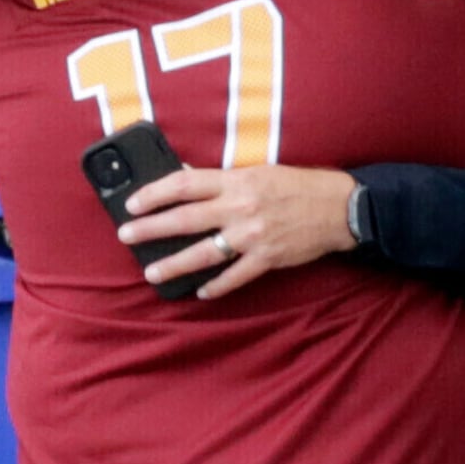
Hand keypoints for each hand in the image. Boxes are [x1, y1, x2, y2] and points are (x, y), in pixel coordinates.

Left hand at [122, 166, 360, 300]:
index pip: (183, 184)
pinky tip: (200, 291)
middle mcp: (240, 208)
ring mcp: (253, 236)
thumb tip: (181, 176)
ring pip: (204, 253)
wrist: (338, 208)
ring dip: (174, 264)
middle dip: (150, 229)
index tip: (131, 203)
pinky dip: (216, 286)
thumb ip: (219, 179)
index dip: (153, 194)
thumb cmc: (294, 186)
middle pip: (185, 219)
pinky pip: (235, 276)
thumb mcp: (255, 171)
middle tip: (126, 236)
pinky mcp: (268, 258)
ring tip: (151, 272)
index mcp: (235, 181)